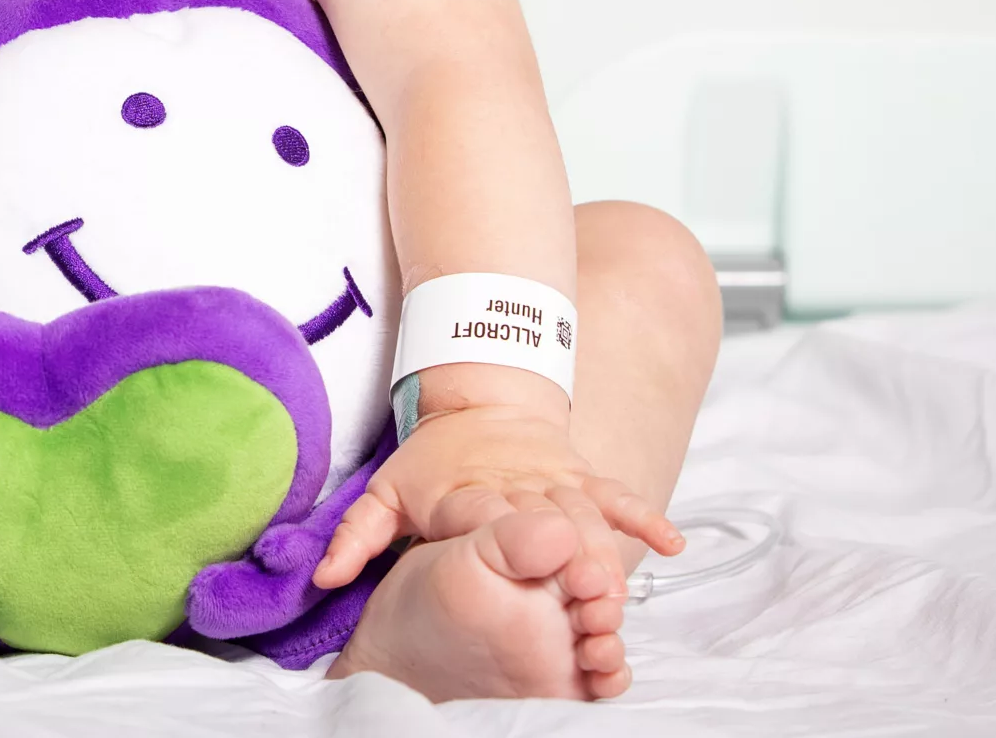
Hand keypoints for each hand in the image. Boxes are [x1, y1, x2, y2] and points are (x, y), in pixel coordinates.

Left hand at [314, 395, 683, 603]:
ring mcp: (553, 481)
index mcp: (466, 496)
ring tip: (620, 592)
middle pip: (546, 526)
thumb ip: (355, 537)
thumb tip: (321, 579)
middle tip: (588, 604)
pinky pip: (617, 496)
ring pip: (586, 516)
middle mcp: (515, 488)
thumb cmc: (431, 458)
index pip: (486, 522)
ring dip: (607, 551)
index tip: (525, 574)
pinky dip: (646, 517)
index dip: (505, 544)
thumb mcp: (385, 490)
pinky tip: (675, 545)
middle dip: (567, 562)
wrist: (478, 392)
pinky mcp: (581, 477)